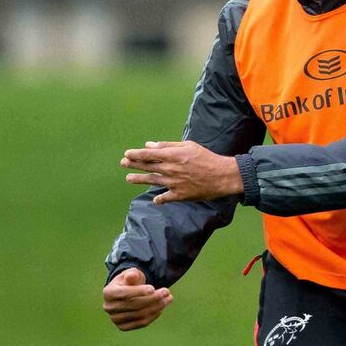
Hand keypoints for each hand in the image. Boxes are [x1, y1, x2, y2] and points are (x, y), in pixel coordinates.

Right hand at [102, 268, 172, 330]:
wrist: (127, 292)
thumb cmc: (130, 280)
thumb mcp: (132, 273)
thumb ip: (132, 274)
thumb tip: (131, 277)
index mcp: (108, 292)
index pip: (124, 293)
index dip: (138, 291)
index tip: (153, 288)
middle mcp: (109, 307)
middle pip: (133, 305)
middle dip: (153, 298)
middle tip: (167, 292)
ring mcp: (115, 319)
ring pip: (139, 315)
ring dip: (156, 307)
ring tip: (168, 298)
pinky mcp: (123, 327)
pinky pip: (141, 323)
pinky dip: (153, 316)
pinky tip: (161, 308)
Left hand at [121, 141, 243, 204]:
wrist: (221, 176)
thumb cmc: (206, 157)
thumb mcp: (188, 146)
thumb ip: (168, 145)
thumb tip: (150, 145)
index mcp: (172, 156)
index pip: (147, 155)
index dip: (135, 154)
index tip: (127, 154)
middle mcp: (169, 170)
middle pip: (147, 167)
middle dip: (133, 165)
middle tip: (123, 163)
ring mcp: (173, 183)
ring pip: (151, 181)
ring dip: (139, 179)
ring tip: (129, 178)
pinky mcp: (179, 195)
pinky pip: (165, 198)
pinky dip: (159, 199)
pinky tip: (155, 200)